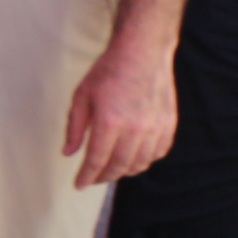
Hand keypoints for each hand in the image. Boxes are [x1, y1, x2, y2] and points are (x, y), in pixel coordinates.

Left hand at [62, 30, 178, 187]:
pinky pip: (157, 153)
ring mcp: (154, 128)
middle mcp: (134, 128)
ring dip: (124, 171)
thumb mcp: (81, 95)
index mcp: (109, 121)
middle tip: (94, 179)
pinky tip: (133, 157)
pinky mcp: (168, 125)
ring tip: (111, 170)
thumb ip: (74, 127)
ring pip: (139, 163)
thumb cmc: (109, 71)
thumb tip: (68, 153)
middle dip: (103, 177)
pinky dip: (144, 160)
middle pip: (118, 166)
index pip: (96, 160)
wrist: (142, 52)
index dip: (87, 176)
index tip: (79, 185)